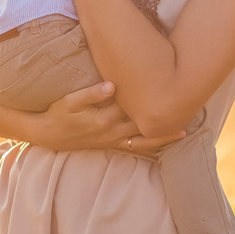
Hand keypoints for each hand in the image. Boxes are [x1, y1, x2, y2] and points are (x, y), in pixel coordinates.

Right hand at [23, 81, 181, 155]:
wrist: (47, 134)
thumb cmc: (58, 113)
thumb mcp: (69, 101)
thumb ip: (90, 93)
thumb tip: (112, 85)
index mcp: (105, 117)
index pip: (134, 105)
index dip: (152, 97)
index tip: (170, 87)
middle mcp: (112, 131)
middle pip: (143, 123)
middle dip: (163, 117)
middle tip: (187, 107)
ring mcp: (113, 140)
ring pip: (143, 140)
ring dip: (163, 136)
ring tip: (184, 131)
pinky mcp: (111, 145)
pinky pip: (135, 148)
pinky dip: (151, 147)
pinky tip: (163, 145)